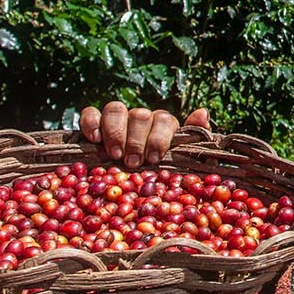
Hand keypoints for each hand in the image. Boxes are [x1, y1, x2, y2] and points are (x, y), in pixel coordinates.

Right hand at [78, 102, 210, 169]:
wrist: (133, 184)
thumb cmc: (161, 173)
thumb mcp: (184, 160)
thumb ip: (194, 138)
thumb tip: (203, 112)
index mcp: (163, 125)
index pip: (164, 119)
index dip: (159, 138)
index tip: (153, 159)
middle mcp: (141, 119)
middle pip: (139, 115)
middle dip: (136, 140)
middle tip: (133, 162)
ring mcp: (118, 119)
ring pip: (115, 109)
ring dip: (115, 132)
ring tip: (115, 155)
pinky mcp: (95, 123)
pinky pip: (90, 113)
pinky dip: (91, 123)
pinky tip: (94, 140)